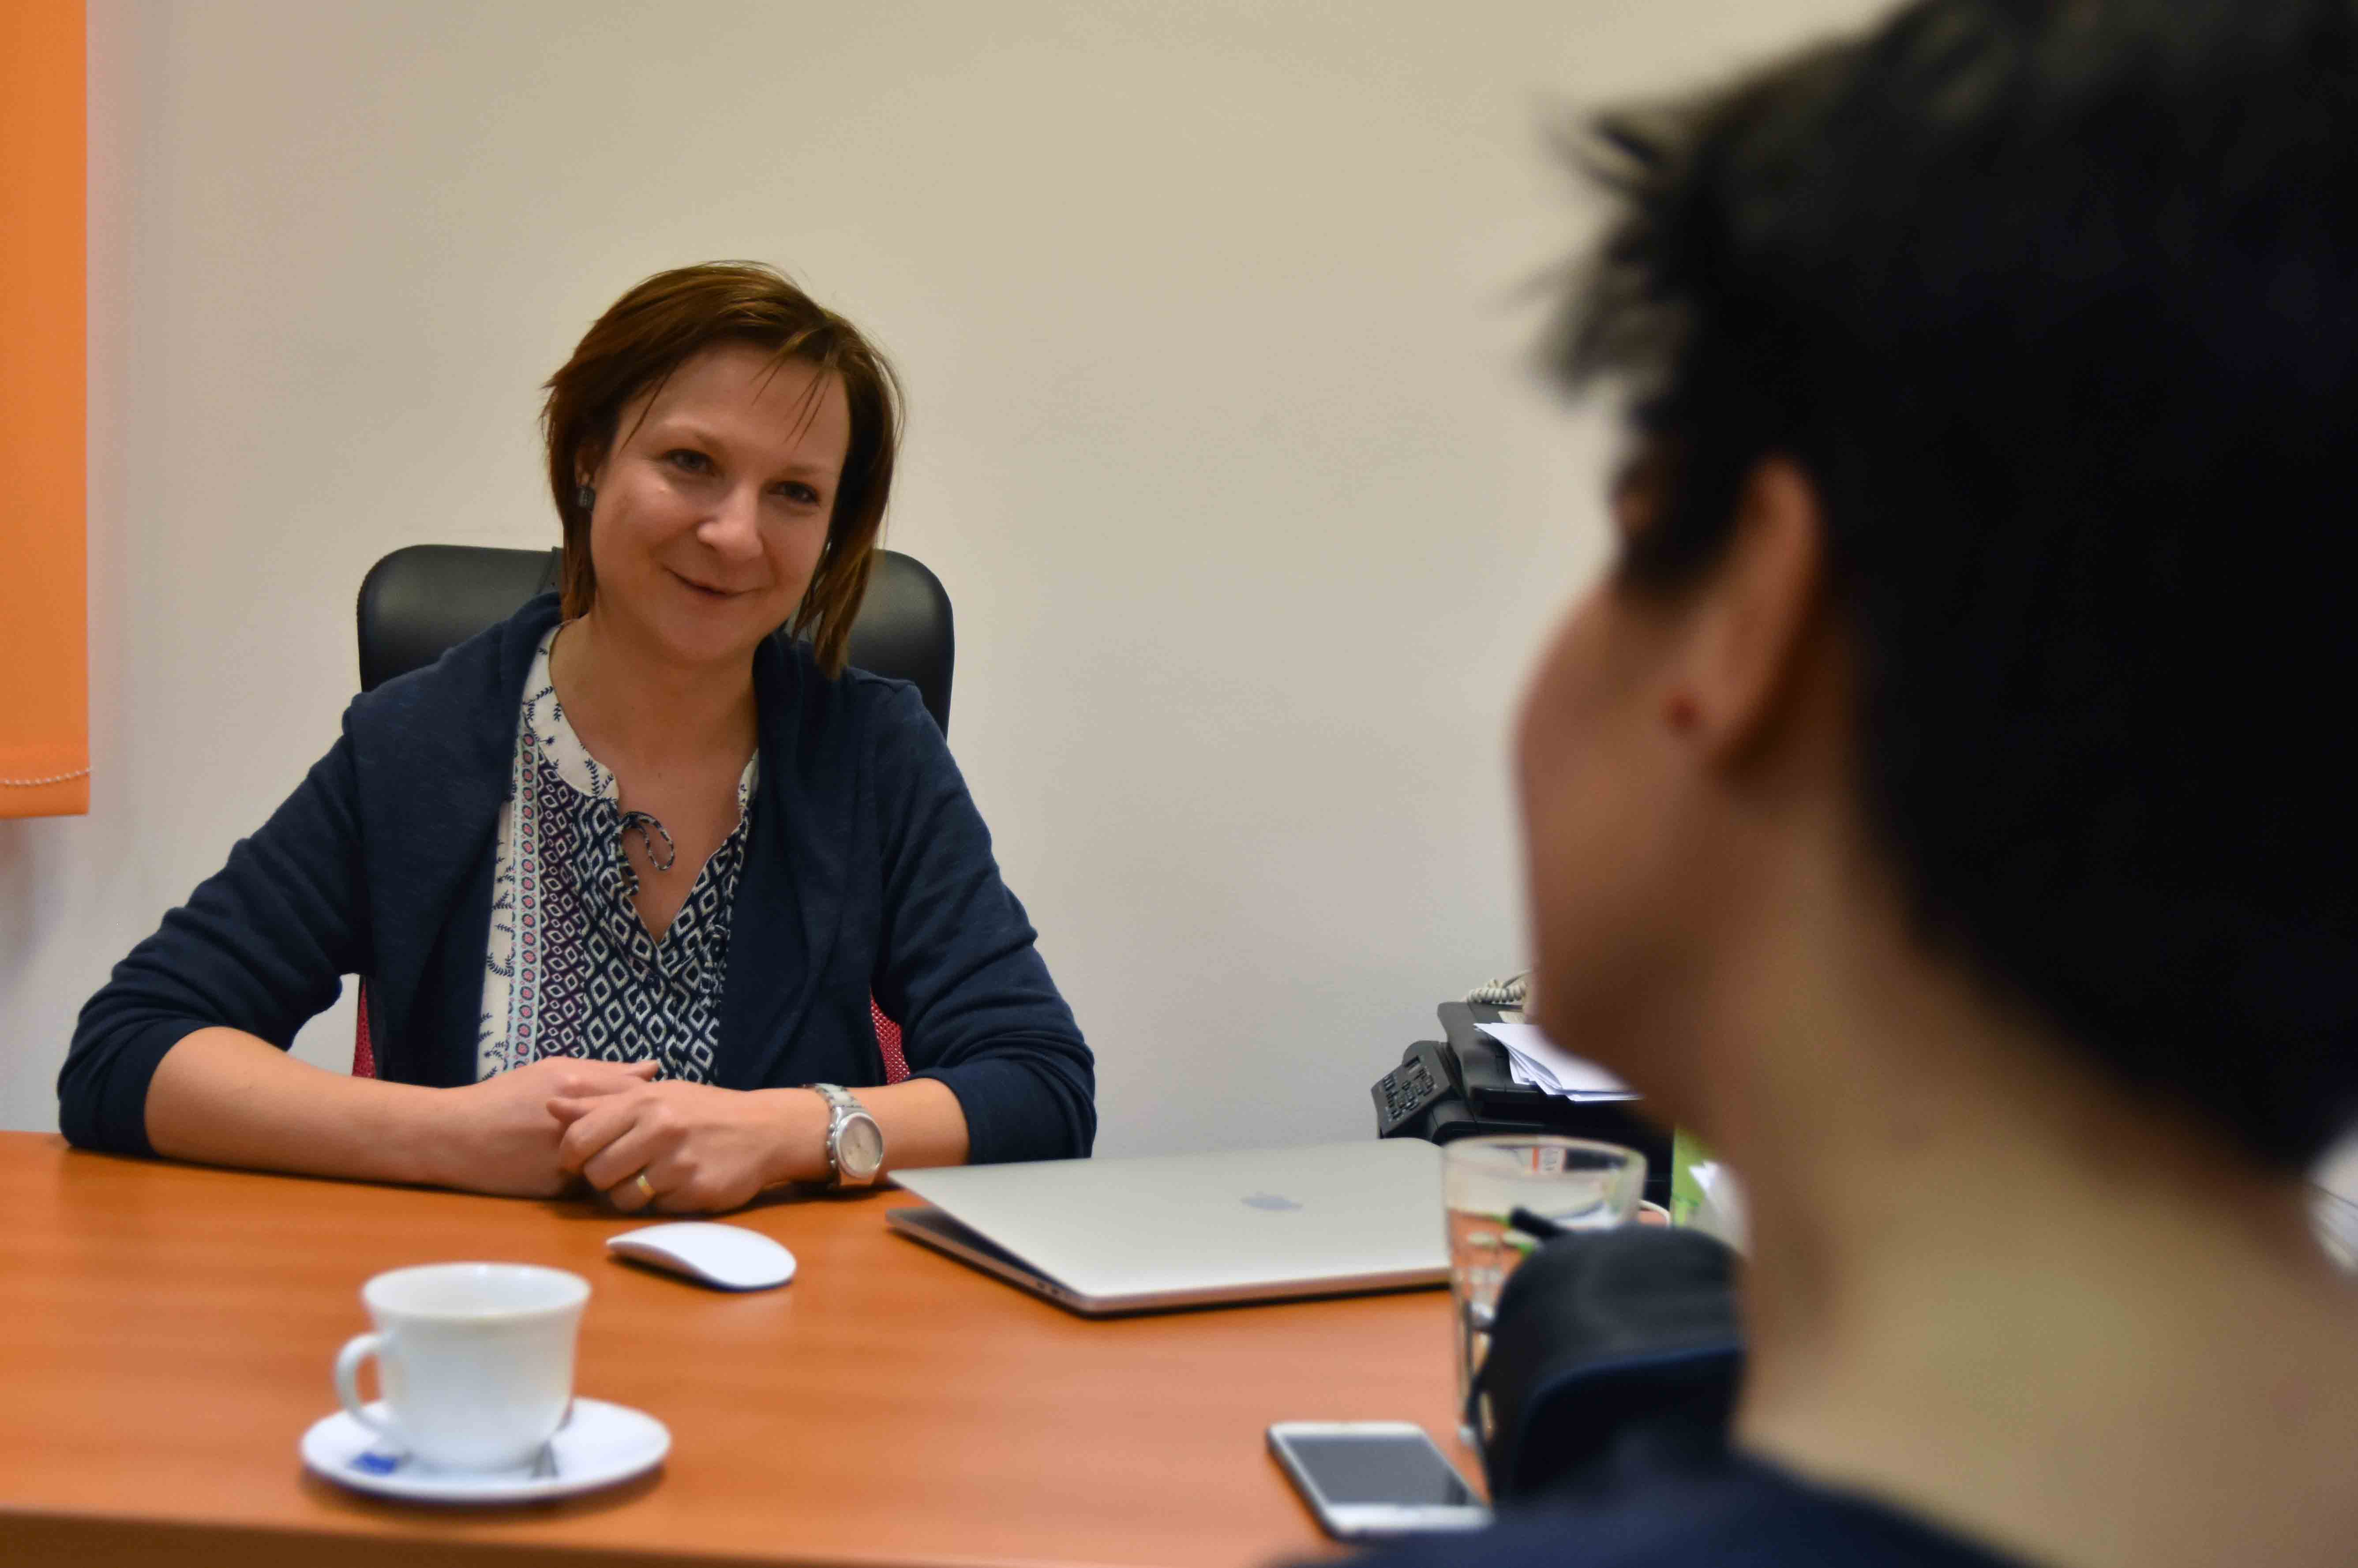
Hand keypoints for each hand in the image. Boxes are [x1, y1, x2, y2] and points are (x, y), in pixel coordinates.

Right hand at [437, 1057, 658, 1196]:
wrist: (452, 1138)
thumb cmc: (502, 1098)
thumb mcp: (550, 1071)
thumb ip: (604, 1071)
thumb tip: (654, 1068)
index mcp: (574, 1087)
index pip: (637, 1094)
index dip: (646, 1101)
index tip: (645, 1105)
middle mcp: (575, 1123)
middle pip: (630, 1129)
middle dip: (636, 1131)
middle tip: (635, 1130)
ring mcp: (566, 1159)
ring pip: (614, 1159)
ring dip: (618, 1156)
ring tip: (610, 1149)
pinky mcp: (557, 1190)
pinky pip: (592, 1184)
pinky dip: (593, 1177)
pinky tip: (582, 1170)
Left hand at [549, 1081, 825, 1213]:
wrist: (763, 1128)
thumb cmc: (701, 1110)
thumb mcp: (653, 1096)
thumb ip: (600, 1102)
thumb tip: (550, 1104)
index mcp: (643, 1102)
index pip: (578, 1139)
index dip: (572, 1157)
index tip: (584, 1159)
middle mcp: (659, 1129)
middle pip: (597, 1173)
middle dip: (603, 1178)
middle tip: (623, 1169)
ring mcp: (679, 1162)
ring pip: (623, 1198)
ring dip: (630, 1195)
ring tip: (650, 1178)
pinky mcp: (696, 1191)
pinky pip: (656, 1210)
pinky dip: (661, 1202)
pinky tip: (678, 1184)